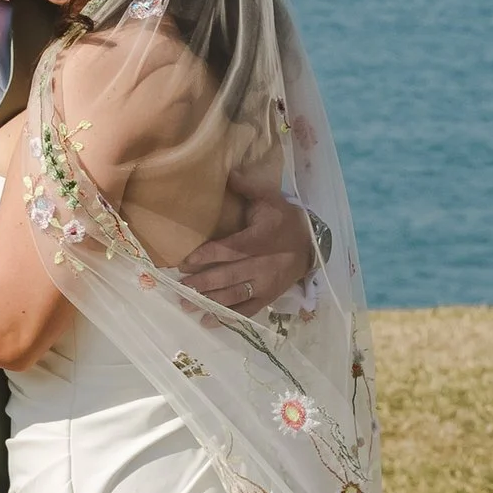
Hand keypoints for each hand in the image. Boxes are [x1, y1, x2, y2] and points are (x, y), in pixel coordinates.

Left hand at [181, 185, 315, 316]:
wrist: (312, 245)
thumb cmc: (285, 219)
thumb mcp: (270, 198)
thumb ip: (248, 187)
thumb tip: (227, 172)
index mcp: (261, 238)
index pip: (231, 249)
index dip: (208, 256)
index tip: (186, 262)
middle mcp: (264, 263)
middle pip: (229, 275)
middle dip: (202, 283)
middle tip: (179, 287)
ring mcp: (266, 283)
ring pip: (235, 295)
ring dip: (210, 301)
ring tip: (187, 305)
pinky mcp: (269, 297)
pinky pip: (247, 310)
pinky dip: (228, 317)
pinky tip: (208, 321)